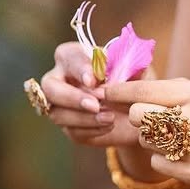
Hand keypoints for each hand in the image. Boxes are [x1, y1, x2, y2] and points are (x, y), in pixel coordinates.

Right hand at [41, 42, 152, 170]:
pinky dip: (92, 130)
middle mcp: (62, 79)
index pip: (68, 56)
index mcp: (75, 57)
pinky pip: (73, 131)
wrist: (140, 113)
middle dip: (71, 97)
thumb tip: (130, 66)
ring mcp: (62, 105)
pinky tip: (109, 126)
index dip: (78, 68)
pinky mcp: (70, 127)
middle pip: (49, 87)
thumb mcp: (139, 71)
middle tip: (95, 105)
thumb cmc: (135, 82)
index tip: (93, 80)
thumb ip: (133, 66)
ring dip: (84, 118)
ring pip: (58, 113)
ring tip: (110, 117)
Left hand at [104, 76, 189, 188]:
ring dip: (153, 139)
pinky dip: (164, 159)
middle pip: (139, 115)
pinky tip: (185, 155)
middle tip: (151, 118)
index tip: (102, 91)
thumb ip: (173, 90)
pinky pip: (157, 162)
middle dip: (138, 116)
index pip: (147, 90)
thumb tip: (129, 86)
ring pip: (147, 140)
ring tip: (176, 138)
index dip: (120, 91)